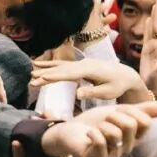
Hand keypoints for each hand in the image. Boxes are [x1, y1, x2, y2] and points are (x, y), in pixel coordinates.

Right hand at [31, 58, 147, 101]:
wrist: (125, 75)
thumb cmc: (117, 86)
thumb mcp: (108, 92)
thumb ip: (92, 92)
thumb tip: (78, 93)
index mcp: (90, 70)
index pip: (69, 74)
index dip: (55, 77)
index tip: (42, 79)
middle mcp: (83, 64)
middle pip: (61, 69)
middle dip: (45, 74)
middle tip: (31, 80)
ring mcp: (80, 63)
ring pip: (60, 66)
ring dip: (45, 69)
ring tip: (31, 73)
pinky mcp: (79, 64)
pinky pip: (62, 64)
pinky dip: (50, 65)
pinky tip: (38, 65)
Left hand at [39, 101, 156, 156]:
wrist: (70, 129)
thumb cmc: (95, 121)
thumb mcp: (120, 111)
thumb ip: (143, 110)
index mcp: (134, 137)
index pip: (145, 122)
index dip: (131, 111)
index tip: (118, 111)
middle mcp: (126, 148)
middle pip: (131, 126)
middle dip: (116, 116)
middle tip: (105, 119)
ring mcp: (111, 155)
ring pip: (116, 134)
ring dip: (104, 124)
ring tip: (96, 127)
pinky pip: (100, 142)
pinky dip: (93, 133)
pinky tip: (88, 133)